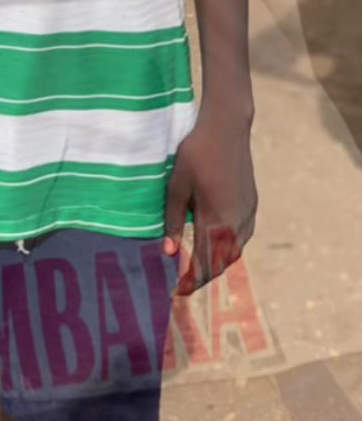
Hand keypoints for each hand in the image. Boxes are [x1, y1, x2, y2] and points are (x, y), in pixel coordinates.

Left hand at [162, 109, 256, 295]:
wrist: (226, 128)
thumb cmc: (196, 154)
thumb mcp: (176, 186)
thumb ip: (172, 221)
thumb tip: (168, 254)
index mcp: (216, 221)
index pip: (204, 264)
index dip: (190, 282)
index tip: (176, 292)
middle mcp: (236, 224)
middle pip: (222, 263)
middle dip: (203, 276)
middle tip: (183, 282)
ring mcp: (248, 215)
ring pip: (234, 252)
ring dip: (216, 263)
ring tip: (197, 265)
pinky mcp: (253, 206)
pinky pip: (241, 237)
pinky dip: (228, 248)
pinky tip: (215, 242)